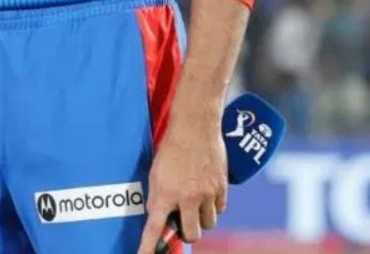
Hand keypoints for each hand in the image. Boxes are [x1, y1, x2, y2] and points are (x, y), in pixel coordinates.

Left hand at [137, 112, 225, 253]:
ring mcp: (206, 194)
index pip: (155, 228)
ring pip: (208, 224)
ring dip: (201, 219)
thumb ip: (157, 197)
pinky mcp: (222, 188)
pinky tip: (207, 195)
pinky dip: (214, 207)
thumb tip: (159, 216)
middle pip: (191, 234)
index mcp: (165, 194)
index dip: (148, 247)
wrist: (195, 127)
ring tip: (195, 203)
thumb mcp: (156, 173)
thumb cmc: (171, 148)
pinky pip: (220, 209)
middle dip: (187, 233)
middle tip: (183, 222)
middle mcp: (187, 198)